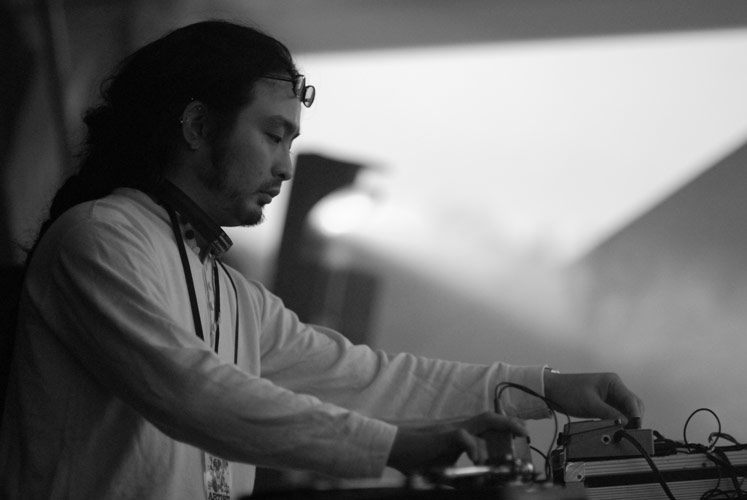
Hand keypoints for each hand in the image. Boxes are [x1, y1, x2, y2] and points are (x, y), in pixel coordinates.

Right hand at [386, 412, 525, 474]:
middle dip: (509, 422)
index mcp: (460, 433)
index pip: (486, 425)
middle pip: (489, 418)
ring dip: (501, 428)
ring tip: (514, 437)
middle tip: (524, 432)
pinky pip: (464, 436)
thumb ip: (459, 474)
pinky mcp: (443, 436)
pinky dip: (475, 446)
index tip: (518, 434)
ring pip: (483, 420)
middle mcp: (459, 427)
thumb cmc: (415, 456)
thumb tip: (473, 485)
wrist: (394, 447)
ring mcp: (452, 429)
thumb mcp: (442, 467)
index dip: (504, 426)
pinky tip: (478, 458)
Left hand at [543, 371, 643, 424]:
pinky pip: (616, 413)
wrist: (551, 390)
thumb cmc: (568, 392)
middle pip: (632, 405)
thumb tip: (627, 425)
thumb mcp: (590, 405)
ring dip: (626, 421)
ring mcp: (609, 395)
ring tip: (623, 433)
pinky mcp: (603, 403)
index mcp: (613, 382)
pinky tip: (616, 429)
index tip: (637, 429)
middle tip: (631, 433)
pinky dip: (618, 421)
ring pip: (625, 410)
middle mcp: (614, 387)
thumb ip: (611, 415)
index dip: (637, 416)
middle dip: (634, 419)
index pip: (632, 401)